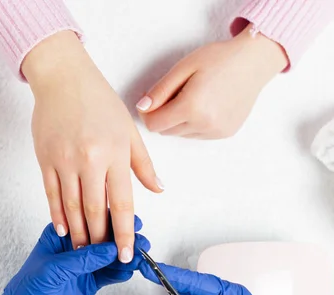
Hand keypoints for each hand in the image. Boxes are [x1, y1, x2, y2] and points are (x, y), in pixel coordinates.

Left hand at [0, 217, 149, 294]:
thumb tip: (110, 248)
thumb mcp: (54, 271)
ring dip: (125, 255)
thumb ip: (82, 259)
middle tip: (140, 242)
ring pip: (109, 255)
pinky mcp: (89, 280)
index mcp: (59, 233)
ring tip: (140, 257)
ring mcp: (82, 264)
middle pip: (103, 237)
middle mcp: (73, 245)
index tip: (130, 223)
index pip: (87, 220)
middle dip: (123, 239)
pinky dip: (120, 272)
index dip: (110, 221)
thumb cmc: (28, 292)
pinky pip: (109, 273)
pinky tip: (129, 271)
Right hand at [22, 31, 162, 261]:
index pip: (123, 203)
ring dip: (78, 232)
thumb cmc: (98, 101)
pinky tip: (62, 229)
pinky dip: (56, 214)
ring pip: (72, 207)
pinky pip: (51, 194)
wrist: (63, 78)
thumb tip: (157, 189)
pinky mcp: (45, 159)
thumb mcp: (128, 129)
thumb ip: (142, 163)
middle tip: (102, 257)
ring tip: (82, 251)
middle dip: (99, 239)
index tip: (125, 253)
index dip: (124, 232)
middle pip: (95, 210)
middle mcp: (89, 160)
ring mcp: (64, 161)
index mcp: (114, 154)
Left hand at [137, 25, 287, 138]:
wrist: (254, 61)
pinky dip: (194, 123)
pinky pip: (197, 134)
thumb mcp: (183, 68)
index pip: (154, 125)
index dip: (148, 113)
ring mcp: (216, 131)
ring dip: (179, 120)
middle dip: (164, 115)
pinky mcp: (225, 133)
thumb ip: (160, 91)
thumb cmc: (218, 59)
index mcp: (192, 107)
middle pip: (165, 131)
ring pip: (180, 134)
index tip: (152, 100)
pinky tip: (206, 104)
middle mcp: (205, 124)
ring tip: (194, 96)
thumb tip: (141, 108)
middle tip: (176, 93)